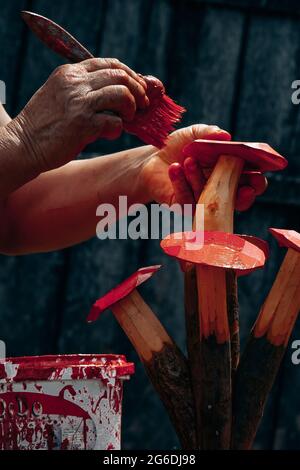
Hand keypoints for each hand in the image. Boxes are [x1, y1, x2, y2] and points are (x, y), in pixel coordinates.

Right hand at [8, 58, 148, 171]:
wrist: (23, 145)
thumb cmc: (44, 125)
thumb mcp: (60, 95)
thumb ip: (84, 89)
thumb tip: (121, 92)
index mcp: (69, 73)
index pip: (109, 64)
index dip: (130, 75)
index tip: (138, 88)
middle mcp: (75, 83)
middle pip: (120, 75)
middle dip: (138, 90)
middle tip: (142, 105)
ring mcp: (79, 103)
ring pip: (122, 93)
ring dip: (132, 107)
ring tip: (128, 119)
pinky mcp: (83, 125)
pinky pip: (115, 122)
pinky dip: (118, 129)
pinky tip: (111, 133)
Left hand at [140, 124, 266, 210]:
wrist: (151, 158)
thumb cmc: (178, 146)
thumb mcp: (195, 134)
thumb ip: (210, 132)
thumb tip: (226, 136)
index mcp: (229, 172)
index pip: (251, 182)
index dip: (257, 181)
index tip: (258, 175)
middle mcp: (219, 190)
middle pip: (239, 200)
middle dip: (243, 194)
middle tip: (243, 187)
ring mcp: (202, 201)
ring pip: (210, 197)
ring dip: (199, 177)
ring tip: (188, 160)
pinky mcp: (184, 206)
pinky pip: (186, 199)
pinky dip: (181, 182)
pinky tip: (175, 168)